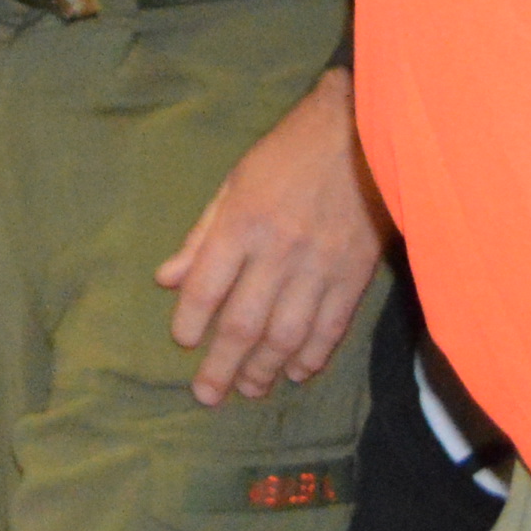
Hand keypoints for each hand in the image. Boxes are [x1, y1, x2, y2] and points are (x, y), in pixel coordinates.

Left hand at [156, 65, 383, 404]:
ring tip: (249, 389)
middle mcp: (278, 251)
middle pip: (244, 323)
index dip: (190, 321)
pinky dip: (313, 356)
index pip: (207, 286)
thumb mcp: (235, 182)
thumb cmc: (289, 154)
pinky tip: (296, 373)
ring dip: (265, 369)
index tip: (183, 343)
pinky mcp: (354, 277)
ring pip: (287, 335)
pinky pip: (330, 328)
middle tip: (207, 395)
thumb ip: (202, 235)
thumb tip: (167, 279)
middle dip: (223, 365)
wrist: (363, 135)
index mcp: (242, 223)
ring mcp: (320, 268)